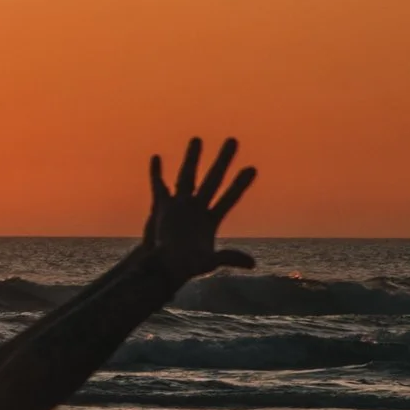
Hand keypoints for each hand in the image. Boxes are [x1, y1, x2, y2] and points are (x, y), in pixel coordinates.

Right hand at [144, 136, 255, 279]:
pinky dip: (157, 173)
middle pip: (212, 180)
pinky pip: (158, 187)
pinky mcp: (160, 208)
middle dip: (223, 161)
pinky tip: (157, 157)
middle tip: (233, 140)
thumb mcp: (207, 262)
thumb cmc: (184, 268)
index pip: (229, 198)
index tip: (252, 168)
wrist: (159, 270)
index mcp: (210, 220)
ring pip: (187, 177)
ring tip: (197, 139)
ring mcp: (179, 206)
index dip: (240, 184)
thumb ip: (228, 258)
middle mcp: (197, 209)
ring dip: (192, 158)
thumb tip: (252, 264)